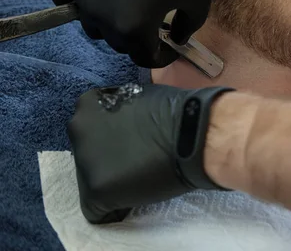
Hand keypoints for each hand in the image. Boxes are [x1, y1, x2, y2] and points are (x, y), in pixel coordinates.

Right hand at [50, 0, 215, 67]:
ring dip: (112, 25)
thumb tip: (177, 38)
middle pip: (120, 44)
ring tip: (130, 9)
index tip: (172, 46)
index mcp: (133, 27)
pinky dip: (79, 3)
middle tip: (155, 26)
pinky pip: (66, 0)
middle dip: (141, 39)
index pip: (145, 58)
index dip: (163, 56)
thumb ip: (189, 25)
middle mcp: (102, 18)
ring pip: (94, 27)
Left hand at [68, 83, 232, 223]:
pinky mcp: (95, 190)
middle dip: (108, 158)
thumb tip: (128, 121)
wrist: (194, 133)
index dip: (113, 137)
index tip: (132, 142)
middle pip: (87, 153)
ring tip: (140, 179)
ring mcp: (84, 161)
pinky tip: (137, 198)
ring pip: (91, 181)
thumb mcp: (143, 98)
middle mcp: (78, 129)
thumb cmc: (178, 111)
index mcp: (88, 104)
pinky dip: (116, 208)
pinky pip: (98, 210)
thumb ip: (126, 110)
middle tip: (136, 160)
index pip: (91, 126)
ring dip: (113, 181)